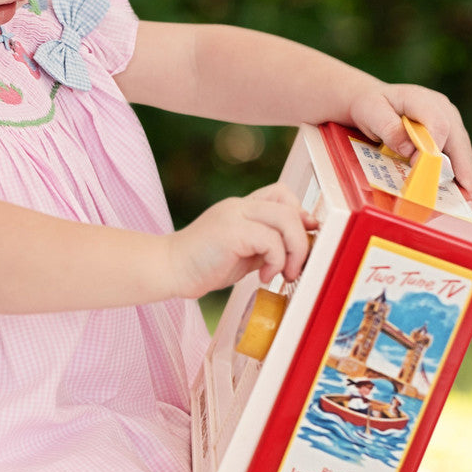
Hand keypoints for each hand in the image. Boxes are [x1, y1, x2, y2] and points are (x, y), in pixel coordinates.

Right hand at [169, 184, 314, 298]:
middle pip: (288, 206)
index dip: (300, 215)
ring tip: (284, 274)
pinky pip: (271, 240)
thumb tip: (298, 250)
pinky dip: (276, 261)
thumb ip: (266, 246)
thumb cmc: (201, 266)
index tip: (303, 242)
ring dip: (294, 251)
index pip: (281, 195)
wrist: (168, 269)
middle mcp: (238, 206)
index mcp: (241, 208)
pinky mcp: (231, 231)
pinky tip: (263, 276)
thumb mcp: (243, 254)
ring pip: (285, 219)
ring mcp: (234, 215)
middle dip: (302, 239)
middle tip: (295, 267)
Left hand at [349, 83, 471, 223]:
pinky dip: (462, 185)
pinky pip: (459, 165)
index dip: (432, 150)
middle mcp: (445, 113)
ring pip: (464, 159)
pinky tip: (469, 206)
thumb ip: (388, 126)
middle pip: (460, 148)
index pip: (438, 126)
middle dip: (466, 179)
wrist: (373, 103)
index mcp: (425, 101)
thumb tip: (409, 147)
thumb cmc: (371, 106)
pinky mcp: (449, 142)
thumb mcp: (371, 111)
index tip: (420, 168)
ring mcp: (451, 127)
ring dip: (468, 187)